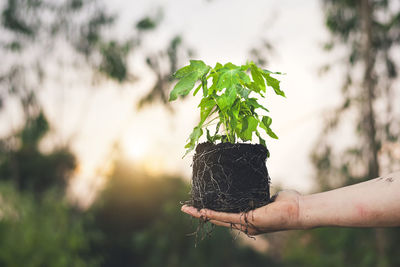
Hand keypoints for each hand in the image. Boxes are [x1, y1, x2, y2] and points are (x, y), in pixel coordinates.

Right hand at [181, 190, 301, 234]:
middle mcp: (245, 225)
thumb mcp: (266, 196)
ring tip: (188, 209)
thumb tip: (253, 183)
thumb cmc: (287, 202)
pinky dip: (213, 214)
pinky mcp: (249, 221)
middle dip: (200, 214)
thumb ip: (257, 194)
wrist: (299, 209)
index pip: (224, 215)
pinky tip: (202, 211)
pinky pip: (227, 217)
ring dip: (202, 214)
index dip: (210, 211)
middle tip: (186, 208)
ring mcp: (246, 225)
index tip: (198, 205)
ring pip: (218, 219)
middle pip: (217, 219)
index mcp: (248, 219)